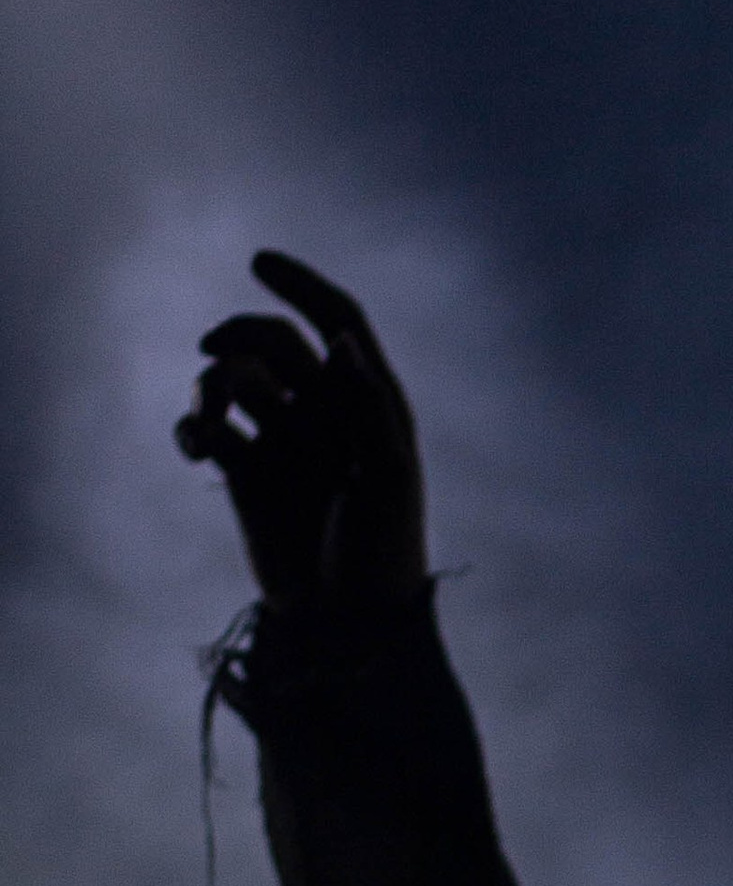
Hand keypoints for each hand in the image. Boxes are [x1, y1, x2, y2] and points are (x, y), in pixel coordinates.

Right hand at [176, 251, 428, 615]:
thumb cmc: (382, 553)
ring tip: (212, 426)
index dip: (303, 285)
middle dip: (240, 337)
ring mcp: (282, 441)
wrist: (344, 625)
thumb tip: (342, 338)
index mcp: (370, 403)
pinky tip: (195, 447)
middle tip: (214, 352)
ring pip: (230, 378)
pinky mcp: (244, 474)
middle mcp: (325, 413)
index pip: (338, 320)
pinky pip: (205, 427)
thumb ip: (366, 405)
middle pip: (271, 341)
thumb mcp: (386, 478)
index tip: (259, 260)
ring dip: (213, 385)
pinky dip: (192, 427)